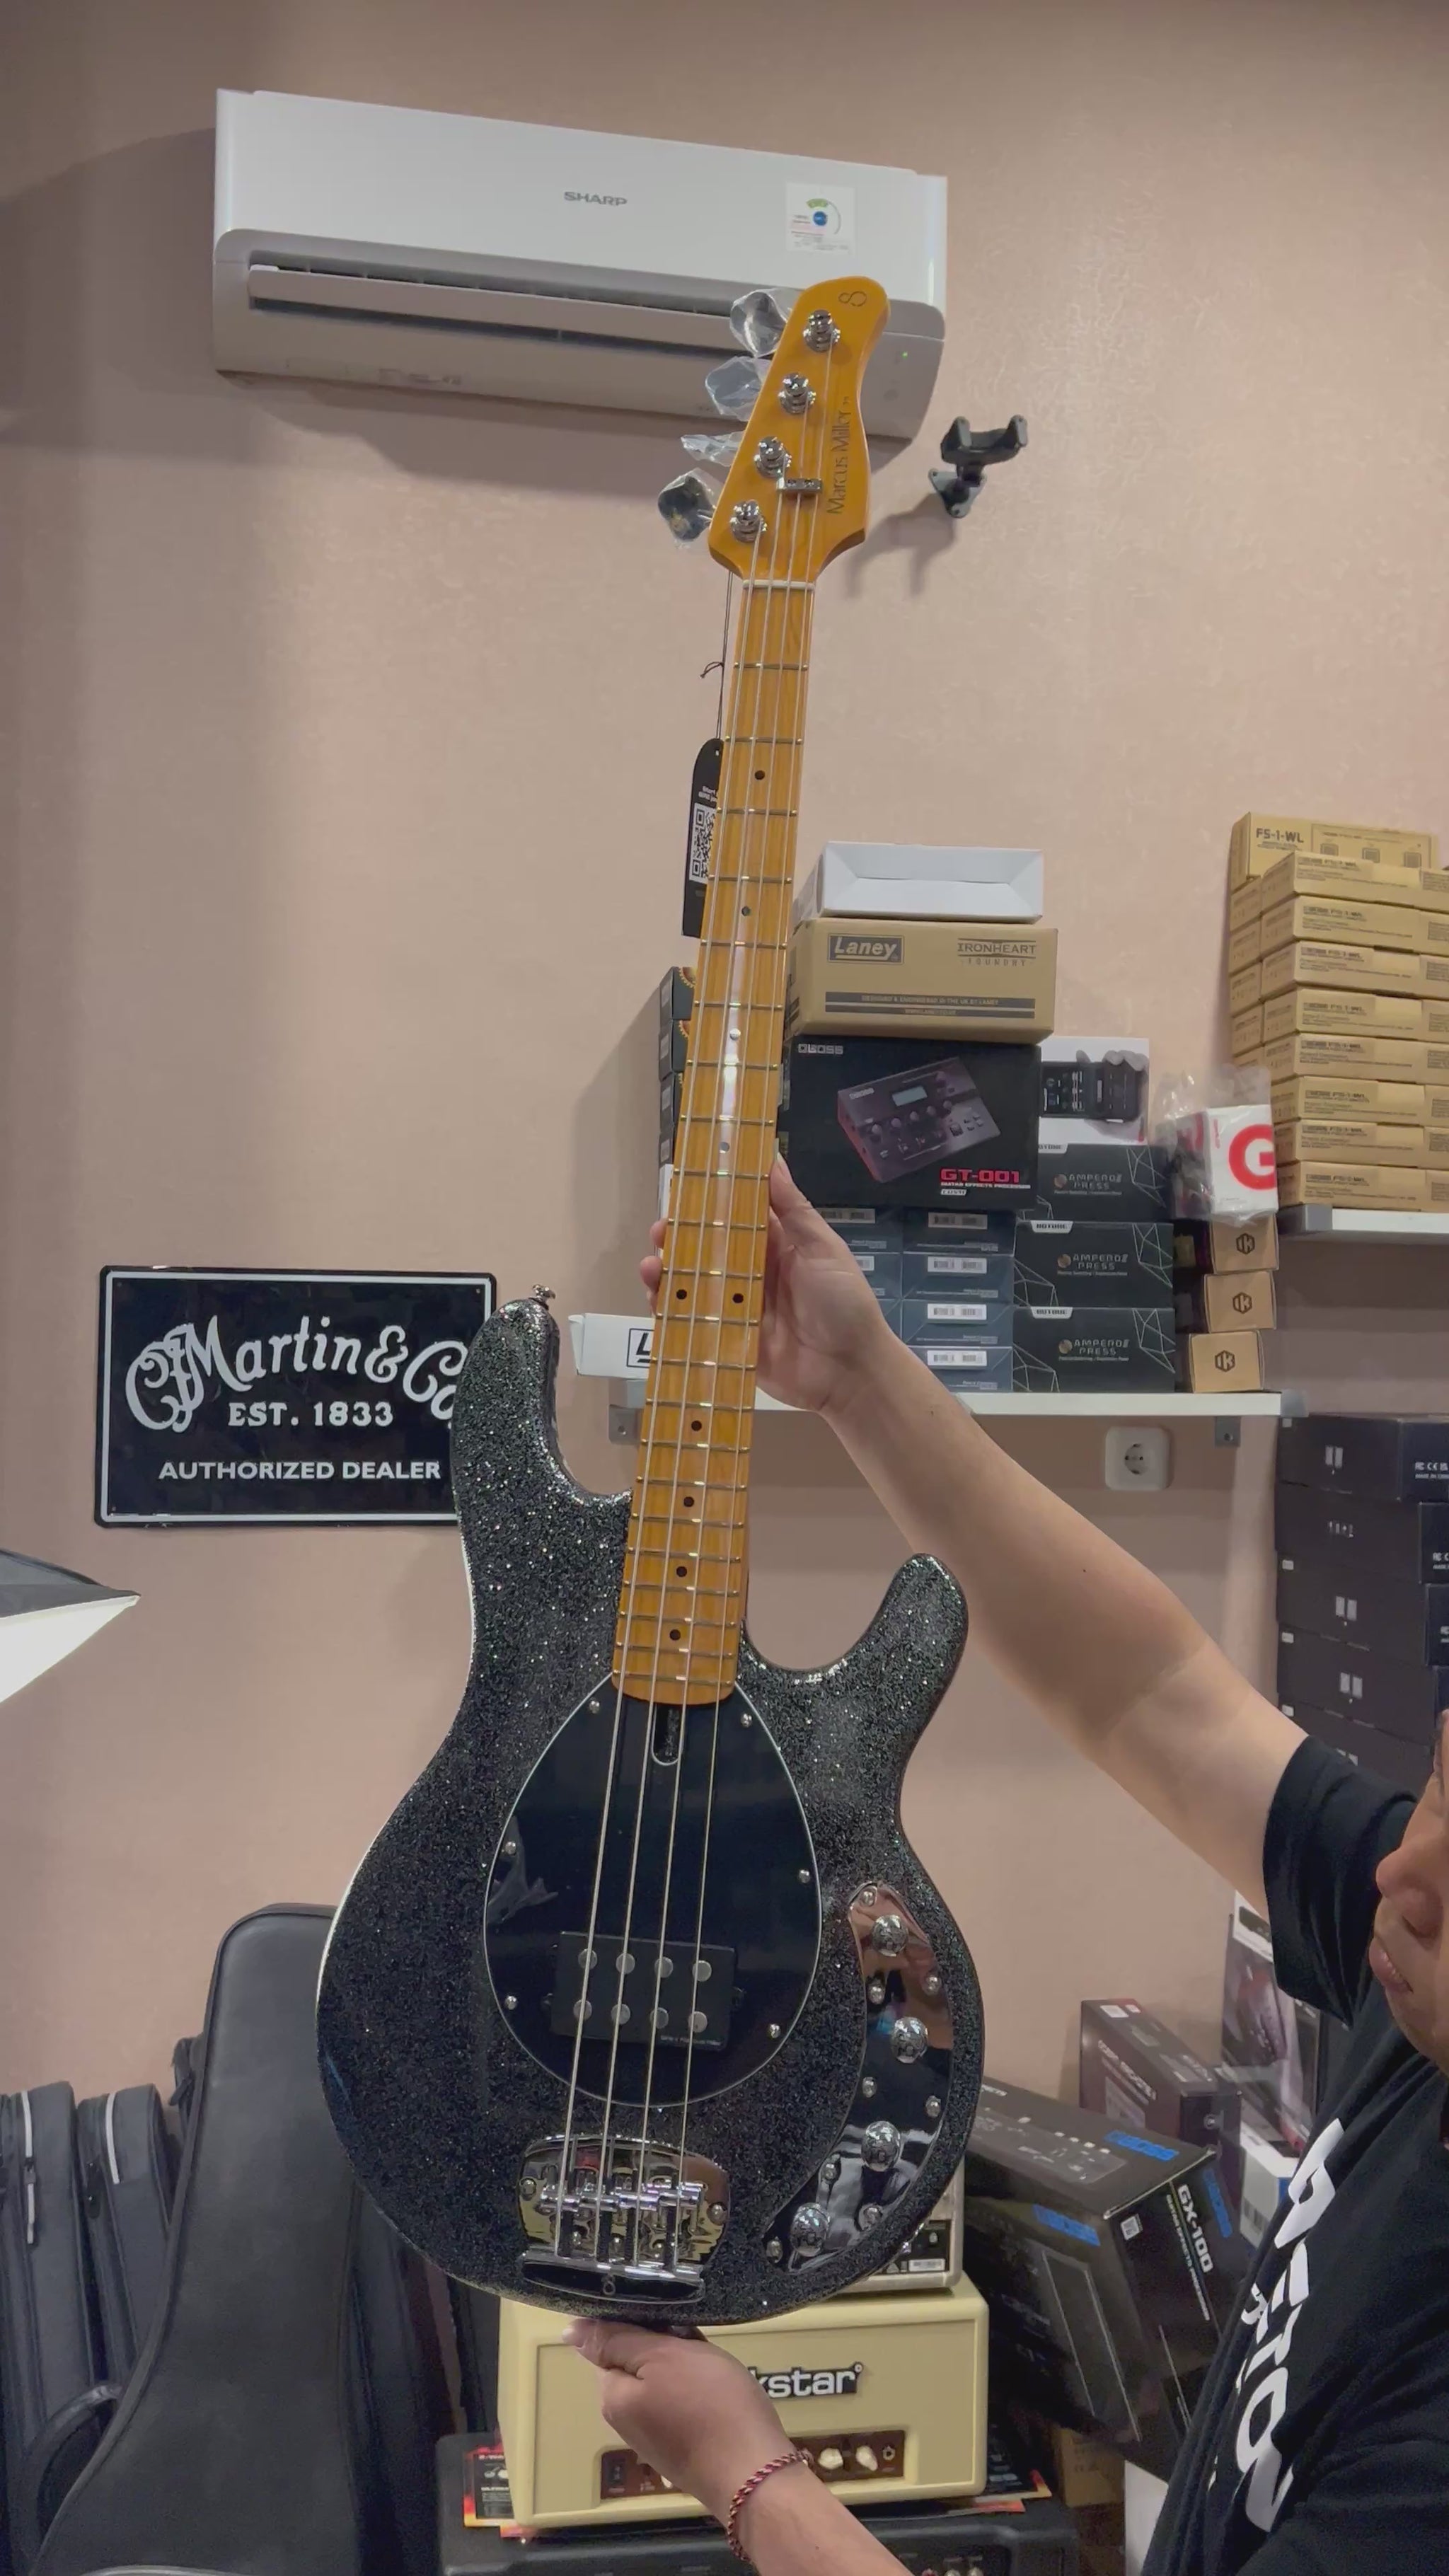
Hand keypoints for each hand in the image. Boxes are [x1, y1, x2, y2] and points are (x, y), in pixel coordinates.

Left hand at [565, 2320, 794, 2526]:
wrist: (753, 2473)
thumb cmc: (709, 2406)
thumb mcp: (662, 2358)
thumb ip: (616, 2341)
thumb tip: (571, 2331)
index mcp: (613, 2398)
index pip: (611, 2343)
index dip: (640, 2324)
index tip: (670, 2319)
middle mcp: (628, 2421)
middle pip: (639, 2362)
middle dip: (667, 2345)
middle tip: (697, 2340)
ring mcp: (657, 2438)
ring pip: (665, 2381)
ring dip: (687, 2365)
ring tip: (714, 2363)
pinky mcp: (684, 2448)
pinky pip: (683, 2404)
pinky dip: (700, 2389)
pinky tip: (722, 2390)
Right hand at [641, 1160, 892, 1416]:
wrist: (850, 1371)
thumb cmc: (843, 1302)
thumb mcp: (822, 1247)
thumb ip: (792, 1208)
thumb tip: (771, 1158)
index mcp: (776, 1246)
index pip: (737, 1215)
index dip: (711, 1200)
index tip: (685, 1184)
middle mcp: (751, 1272)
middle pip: (708, 1248)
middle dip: (680, 1237)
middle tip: (662, 1229)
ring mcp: (736, 1306)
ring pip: (694, 1282)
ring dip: (669, 1271)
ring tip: (653, 1262)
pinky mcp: (726, 1338)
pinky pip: (692, 1321)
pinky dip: (670, 1308)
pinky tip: (657, 1295)